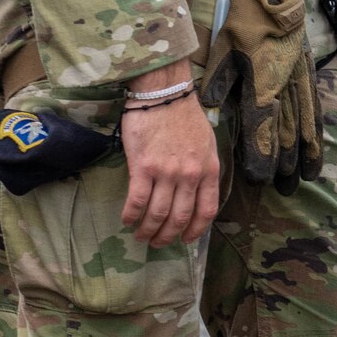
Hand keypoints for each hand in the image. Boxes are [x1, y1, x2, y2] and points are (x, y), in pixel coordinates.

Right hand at [120, 61, 220, 247]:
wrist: (163, 93)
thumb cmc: (184, 116)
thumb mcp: (207, 144)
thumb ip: (204, 168)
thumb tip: (196, 191)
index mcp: (208, 170)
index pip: (206, 211)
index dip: (195, 230)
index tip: (185, 240)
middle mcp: (190, 176)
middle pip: (180, 218)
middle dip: (168, 236)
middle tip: (157, 242)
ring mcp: (167, 173)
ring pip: (158, 214)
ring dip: (148, 230)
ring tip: (141, 235)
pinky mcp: (144, 167)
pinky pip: (137, 201)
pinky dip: (131, 215)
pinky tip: (127, 220)